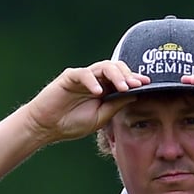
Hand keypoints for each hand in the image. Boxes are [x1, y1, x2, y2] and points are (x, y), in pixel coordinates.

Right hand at [21, 61, 148, 143]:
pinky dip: (92, 81)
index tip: (147, 84)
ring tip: (123, 87)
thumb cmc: (72, 123)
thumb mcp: (100, 117)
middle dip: (128, 75)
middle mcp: (96, 79)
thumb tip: (135, 94)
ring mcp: (83, 77)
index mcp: (104, 89)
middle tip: (137, 84)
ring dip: (116, 76)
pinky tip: (99, 92)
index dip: (135, 80)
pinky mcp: (70, 77)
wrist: (46, 127)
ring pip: (103, 67)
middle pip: (116, 68)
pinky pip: (84, 74)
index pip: (122, 79)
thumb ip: (116, 105)